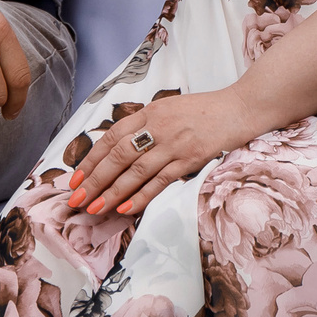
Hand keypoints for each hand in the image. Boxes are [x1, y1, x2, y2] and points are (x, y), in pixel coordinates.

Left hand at [65, 85, 265, 216]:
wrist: (240, 108)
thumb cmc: (205, 110)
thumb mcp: (170, 108)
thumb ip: (147, 124)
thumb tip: (120, 150)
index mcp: (151, 111)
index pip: (113, 136)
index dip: (92, 158)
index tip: (76, 178)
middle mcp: (159, 126)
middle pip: (119, 155)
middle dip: (95, 179)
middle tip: (77, 200)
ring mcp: (175, 143)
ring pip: (136, 171)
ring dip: (112, 192)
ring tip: (94, 208)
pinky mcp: (190, 159)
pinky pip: (160, 181)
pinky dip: (141, 196)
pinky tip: (125, 208)